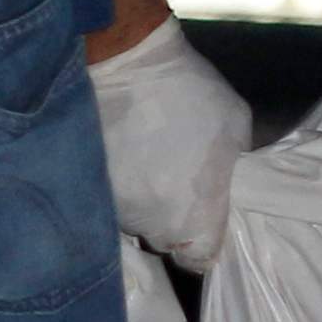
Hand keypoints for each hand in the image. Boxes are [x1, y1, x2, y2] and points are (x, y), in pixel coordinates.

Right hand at [90, 21, 250, 271]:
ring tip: (147, 159)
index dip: (203, 241)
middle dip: (172, 217)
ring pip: (133, 219)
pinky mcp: (84, 189)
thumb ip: (235, 167)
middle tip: (176, 179)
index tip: (205, 218)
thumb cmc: (190, 94)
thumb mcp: (236, 128)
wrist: (123, 62)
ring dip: (142, 200)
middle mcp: (149, 227)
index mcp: (193, 219)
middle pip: (163, 239)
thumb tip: (225, 182)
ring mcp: (113, 210)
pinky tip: (123, 153)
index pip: (197, 259)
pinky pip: (108, 199)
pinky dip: (116, 183)